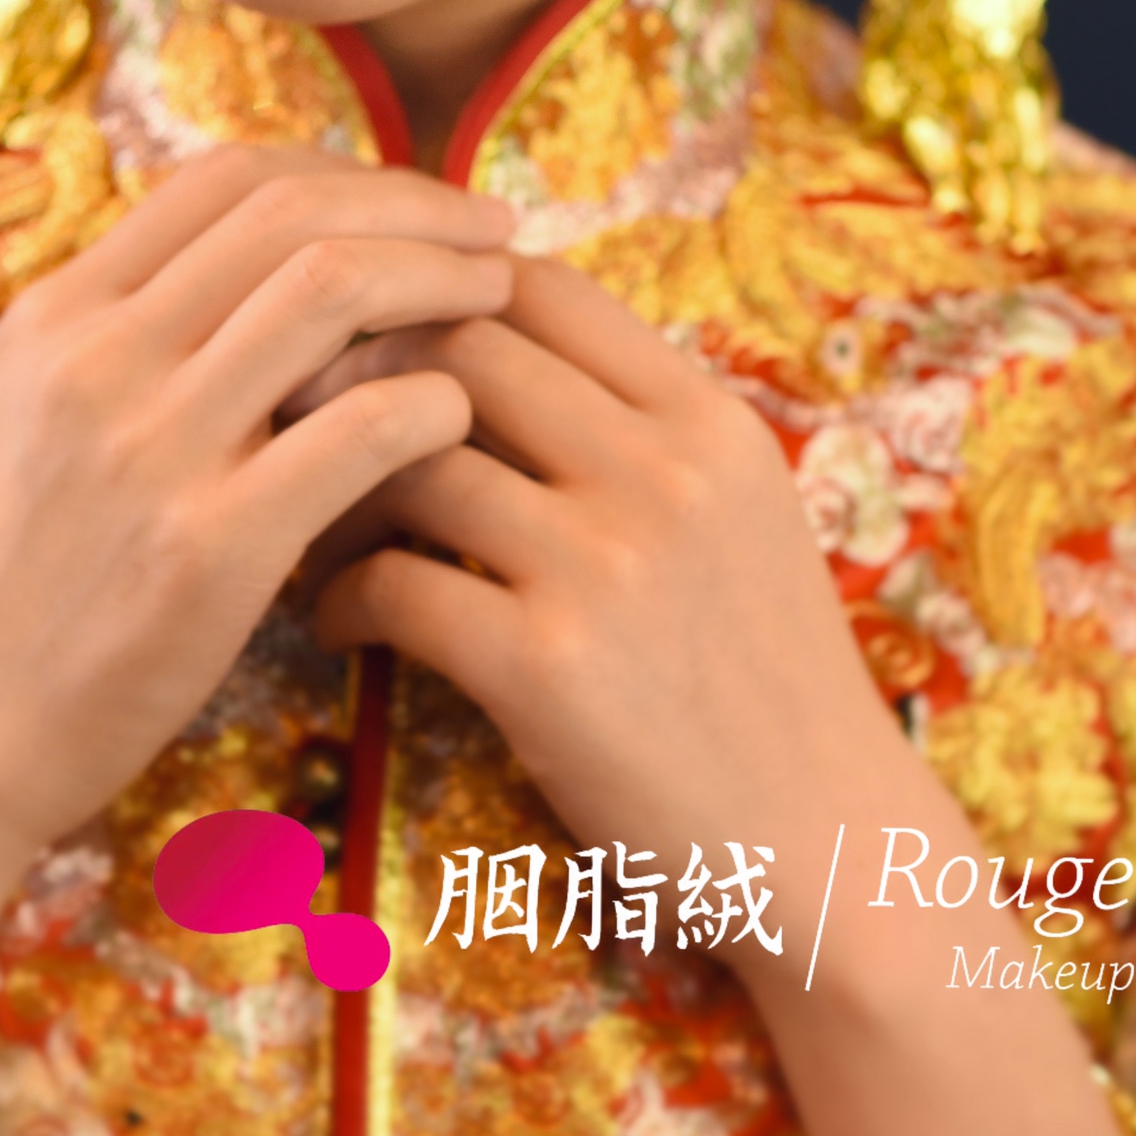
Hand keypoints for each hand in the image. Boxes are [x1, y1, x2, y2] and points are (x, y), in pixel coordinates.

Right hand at [0, 146, 514, 850]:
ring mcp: (151, 451)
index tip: (415, 200)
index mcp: (58, 315)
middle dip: (419, 205)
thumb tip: (270, 256)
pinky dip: (433, 401)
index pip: (228, 177)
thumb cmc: (18, 579)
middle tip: (494, 229)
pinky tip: (458, 418)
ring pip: (332, 288)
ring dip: (442, 276)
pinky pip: (360, 429)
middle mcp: (97, 360)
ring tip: (499, 297)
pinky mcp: (209, 550)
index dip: (346, 169)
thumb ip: (131, 332)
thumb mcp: (35, 416)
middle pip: (294, 213)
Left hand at [310, 257, 902, 922]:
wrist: (836, 851)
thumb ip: (645, 430)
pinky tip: (334, 619)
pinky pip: (393, 583)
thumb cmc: (771, 684)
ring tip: (305, 523)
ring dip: (329, 483)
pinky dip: (336, 592)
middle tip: (299, 414)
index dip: (438, 288)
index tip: (381, 336)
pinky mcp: (548, 667)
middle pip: (459, 346)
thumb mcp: (744, 516)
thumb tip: (503, 348)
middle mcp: (663, 470)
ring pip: (408, 455)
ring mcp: (607, 564)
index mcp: (709, 421)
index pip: (541, 284)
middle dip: (359, 369)